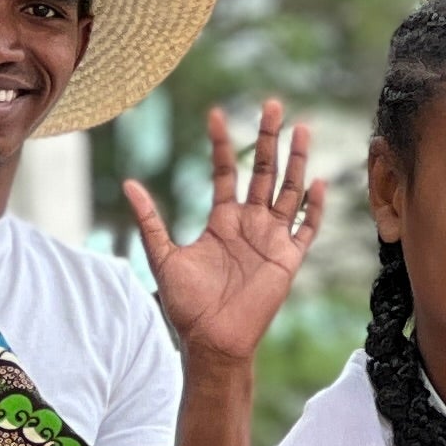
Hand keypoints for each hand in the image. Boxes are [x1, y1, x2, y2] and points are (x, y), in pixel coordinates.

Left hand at [125, 101, 327, 372]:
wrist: (212, 341)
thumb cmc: (187, 305)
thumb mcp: (164, 257)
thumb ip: (150, 220)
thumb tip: (129, 183)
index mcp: (222, 220)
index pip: (224, 171)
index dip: (221, 143)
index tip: (217, 113)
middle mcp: (250, 224)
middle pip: (263, 171)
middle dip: (268, 138)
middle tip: (273, 104)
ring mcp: (271, 239)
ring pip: (288, 190)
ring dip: (295, 161)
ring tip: (301, 128)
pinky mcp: (288, 259)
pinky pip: (306, 228)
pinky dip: (312, 207)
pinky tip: (316, 182)